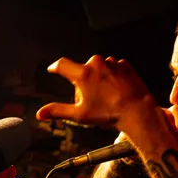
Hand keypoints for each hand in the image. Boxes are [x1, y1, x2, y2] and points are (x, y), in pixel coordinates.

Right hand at [36, 56, 154, 128]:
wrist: (137, 111)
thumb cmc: (108, 114)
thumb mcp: (79, 115)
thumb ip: (58, 111)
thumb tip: (39, 114)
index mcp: (83, 74)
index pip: (62, 65)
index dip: (55, 68)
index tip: (53, 70)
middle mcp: (96, 63)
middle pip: (82, 69)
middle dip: (83, 80)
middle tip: (90, 98)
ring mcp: (112, 63)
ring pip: (99, 68)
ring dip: (99, 77)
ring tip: (106, 95)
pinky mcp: (124, 65)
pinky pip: (113, 68)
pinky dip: (112, 76)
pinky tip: (116, 90)